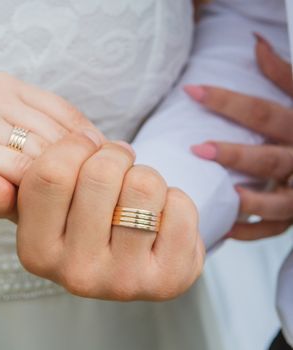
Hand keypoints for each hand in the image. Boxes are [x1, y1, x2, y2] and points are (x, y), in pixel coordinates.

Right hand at [0, 72, 98, 211]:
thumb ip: (31, 143)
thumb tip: (90, 168)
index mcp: (5, 86)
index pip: (68, 115)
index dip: (90, 150)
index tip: (96, 179)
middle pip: (63, 137)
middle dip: (77, 174)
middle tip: (80, 205)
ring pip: (47, 157)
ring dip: (57, 189)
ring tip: (55, 211)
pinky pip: (22, 174)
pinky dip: (34, 197)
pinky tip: (29, 212)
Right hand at [16, 131, 203, 300]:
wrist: (134, 256)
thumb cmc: (83, 222)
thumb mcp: (40, 208)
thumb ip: (6, 192)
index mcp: (35, 253)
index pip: (50, 173)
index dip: (74, 147)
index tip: (83, 150)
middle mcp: (75, 275)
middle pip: (101, 173)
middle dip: (113, 155)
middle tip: (115, 167)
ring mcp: (125, 282)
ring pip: (144, 185)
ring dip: (144, 176)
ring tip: (134, 193)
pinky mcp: (170, 279)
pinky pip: (181, 205)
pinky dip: (174, 198)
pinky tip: (159, 217)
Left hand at [187, 33, 292, 239]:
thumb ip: (283, 74)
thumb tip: (256, 44)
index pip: (262, 113)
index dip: (227, 101)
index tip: (190, 90)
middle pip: (267, 161)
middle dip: (234, 156)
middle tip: (198, 148)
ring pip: (276, 203)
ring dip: (247, 202)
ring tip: (222, 195)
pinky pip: (273, 230)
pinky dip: (250, 232)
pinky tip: (224, 229)